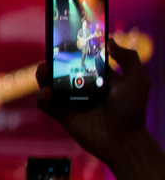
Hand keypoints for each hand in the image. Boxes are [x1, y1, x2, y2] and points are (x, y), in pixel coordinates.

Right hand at [39, 34, 152, 164]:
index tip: (65, 39)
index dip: (72, 50)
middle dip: (52, 61)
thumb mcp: (137, 80)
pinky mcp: (61, 114)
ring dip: (42, 75)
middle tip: (50, 56)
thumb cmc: (132, 111)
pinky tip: (47, 92)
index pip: (81, 59)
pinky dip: (42, 96)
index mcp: (97, 78)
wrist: (124, 140)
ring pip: (48, 84)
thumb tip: (110, 41)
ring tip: (44, 70)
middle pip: (60, 69)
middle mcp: (82, 88)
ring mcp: (70, 101)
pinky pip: (45, 103)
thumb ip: (128, 59)